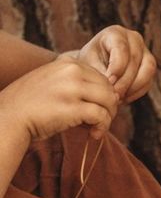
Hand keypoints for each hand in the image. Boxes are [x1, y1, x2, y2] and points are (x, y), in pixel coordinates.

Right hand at [0, 55, 119, 143]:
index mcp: (67, 63)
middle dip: (109, 106)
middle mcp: (72, 72)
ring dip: (108, 117)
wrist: (6, 119)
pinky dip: (102, 127)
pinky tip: (94, 134)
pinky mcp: (73, 108)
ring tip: (97, 128)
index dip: (102, 95)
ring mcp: (73, 89)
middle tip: (100, 121)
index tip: (95, 108)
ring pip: (109, 101)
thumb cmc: (29, 105)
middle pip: (108, 88)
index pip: (101, 77)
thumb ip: (77, 83)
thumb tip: (113, 96)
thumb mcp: (52, 82)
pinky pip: (101, 116)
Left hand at [74, 25, 155, 102]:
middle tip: (113, 96)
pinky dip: (138, 91)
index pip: (121, 49)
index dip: (117, 67)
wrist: (94, 66)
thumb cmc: (89, 63)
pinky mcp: (149, 65)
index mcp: (115, 33)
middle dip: (124, 81)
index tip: (108, 83)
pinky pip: (149, 80)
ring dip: (134, 87)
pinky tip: (124, 98)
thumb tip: (112, 86)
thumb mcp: (88, 65)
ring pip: (148, 69)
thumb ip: (100, 73)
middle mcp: (134, 38)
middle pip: (135, 60)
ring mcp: (144, 51)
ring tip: (119, 98)